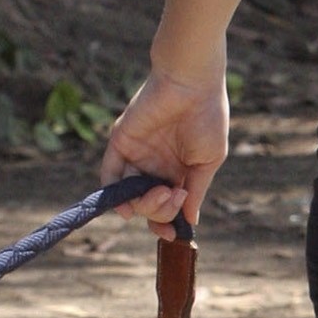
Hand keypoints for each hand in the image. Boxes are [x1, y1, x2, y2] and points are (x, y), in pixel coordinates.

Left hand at [99, 68, 229, 235]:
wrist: (192, 83)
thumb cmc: (208, 117)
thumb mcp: (208, 161)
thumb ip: (196, 191)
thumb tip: (189, 222)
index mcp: (177, 170)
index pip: (166, 205)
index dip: (167, 222)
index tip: (173, 234)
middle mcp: (155, 166)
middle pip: (148, 205)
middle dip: (161, 210)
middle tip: (176, 194)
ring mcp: (137, 155)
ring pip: (130, 197)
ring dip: (144, 205)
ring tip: (162, 192)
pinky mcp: (120, 142)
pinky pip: (110, 175)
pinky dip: (114, 195)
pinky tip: (128, 205)